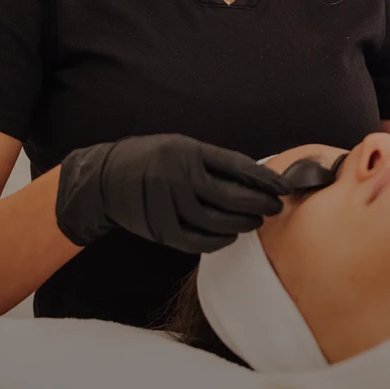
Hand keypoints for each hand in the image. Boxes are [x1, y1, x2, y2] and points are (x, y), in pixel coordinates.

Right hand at [54, 134, 291, 252]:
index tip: (285, 186)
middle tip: (276, 207)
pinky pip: (197, 241)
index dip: (265, 179)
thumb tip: (255, 179)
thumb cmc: (151, 159)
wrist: (104, 178)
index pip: (237, 166)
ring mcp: (168, 204)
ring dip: (243, 223)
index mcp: (188, 151)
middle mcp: (178, 176)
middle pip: (231, 196)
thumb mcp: (180, 147)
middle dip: (260, 203)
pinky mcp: (160, 229)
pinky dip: (219, 242)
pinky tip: (231, 237)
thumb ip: (213, 162)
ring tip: (256, 221)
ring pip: (217, 221)